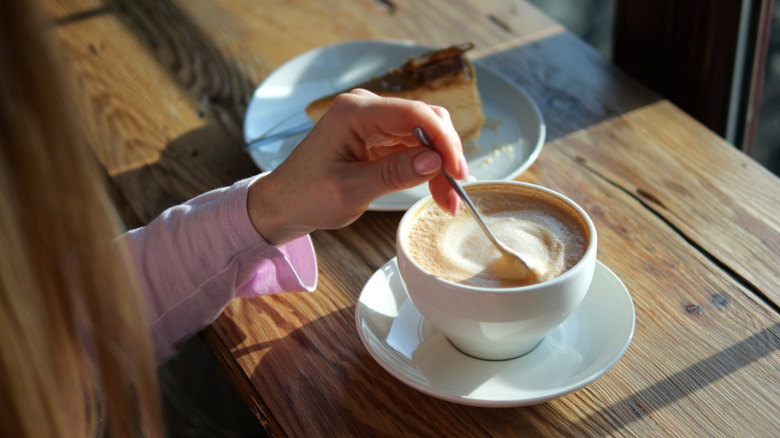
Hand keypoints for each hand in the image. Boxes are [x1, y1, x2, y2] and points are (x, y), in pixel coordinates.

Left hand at [247, 89, 467, 244]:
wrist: (284, 202)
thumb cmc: (307, 196)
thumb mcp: (351, 191)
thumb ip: (394, 174)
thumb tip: (435, 161)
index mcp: (354, 113)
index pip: (414, 113)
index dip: (443, 140)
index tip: (457, 172)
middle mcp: (366, 108)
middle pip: (425, 120)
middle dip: (446, 155)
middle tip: (455, 194)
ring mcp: (373, 120)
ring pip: (425, 134)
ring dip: (440, 164)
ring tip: (447, 200)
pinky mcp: (378, 134)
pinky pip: (413, 144)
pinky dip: (428, 166)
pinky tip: (435, 189)